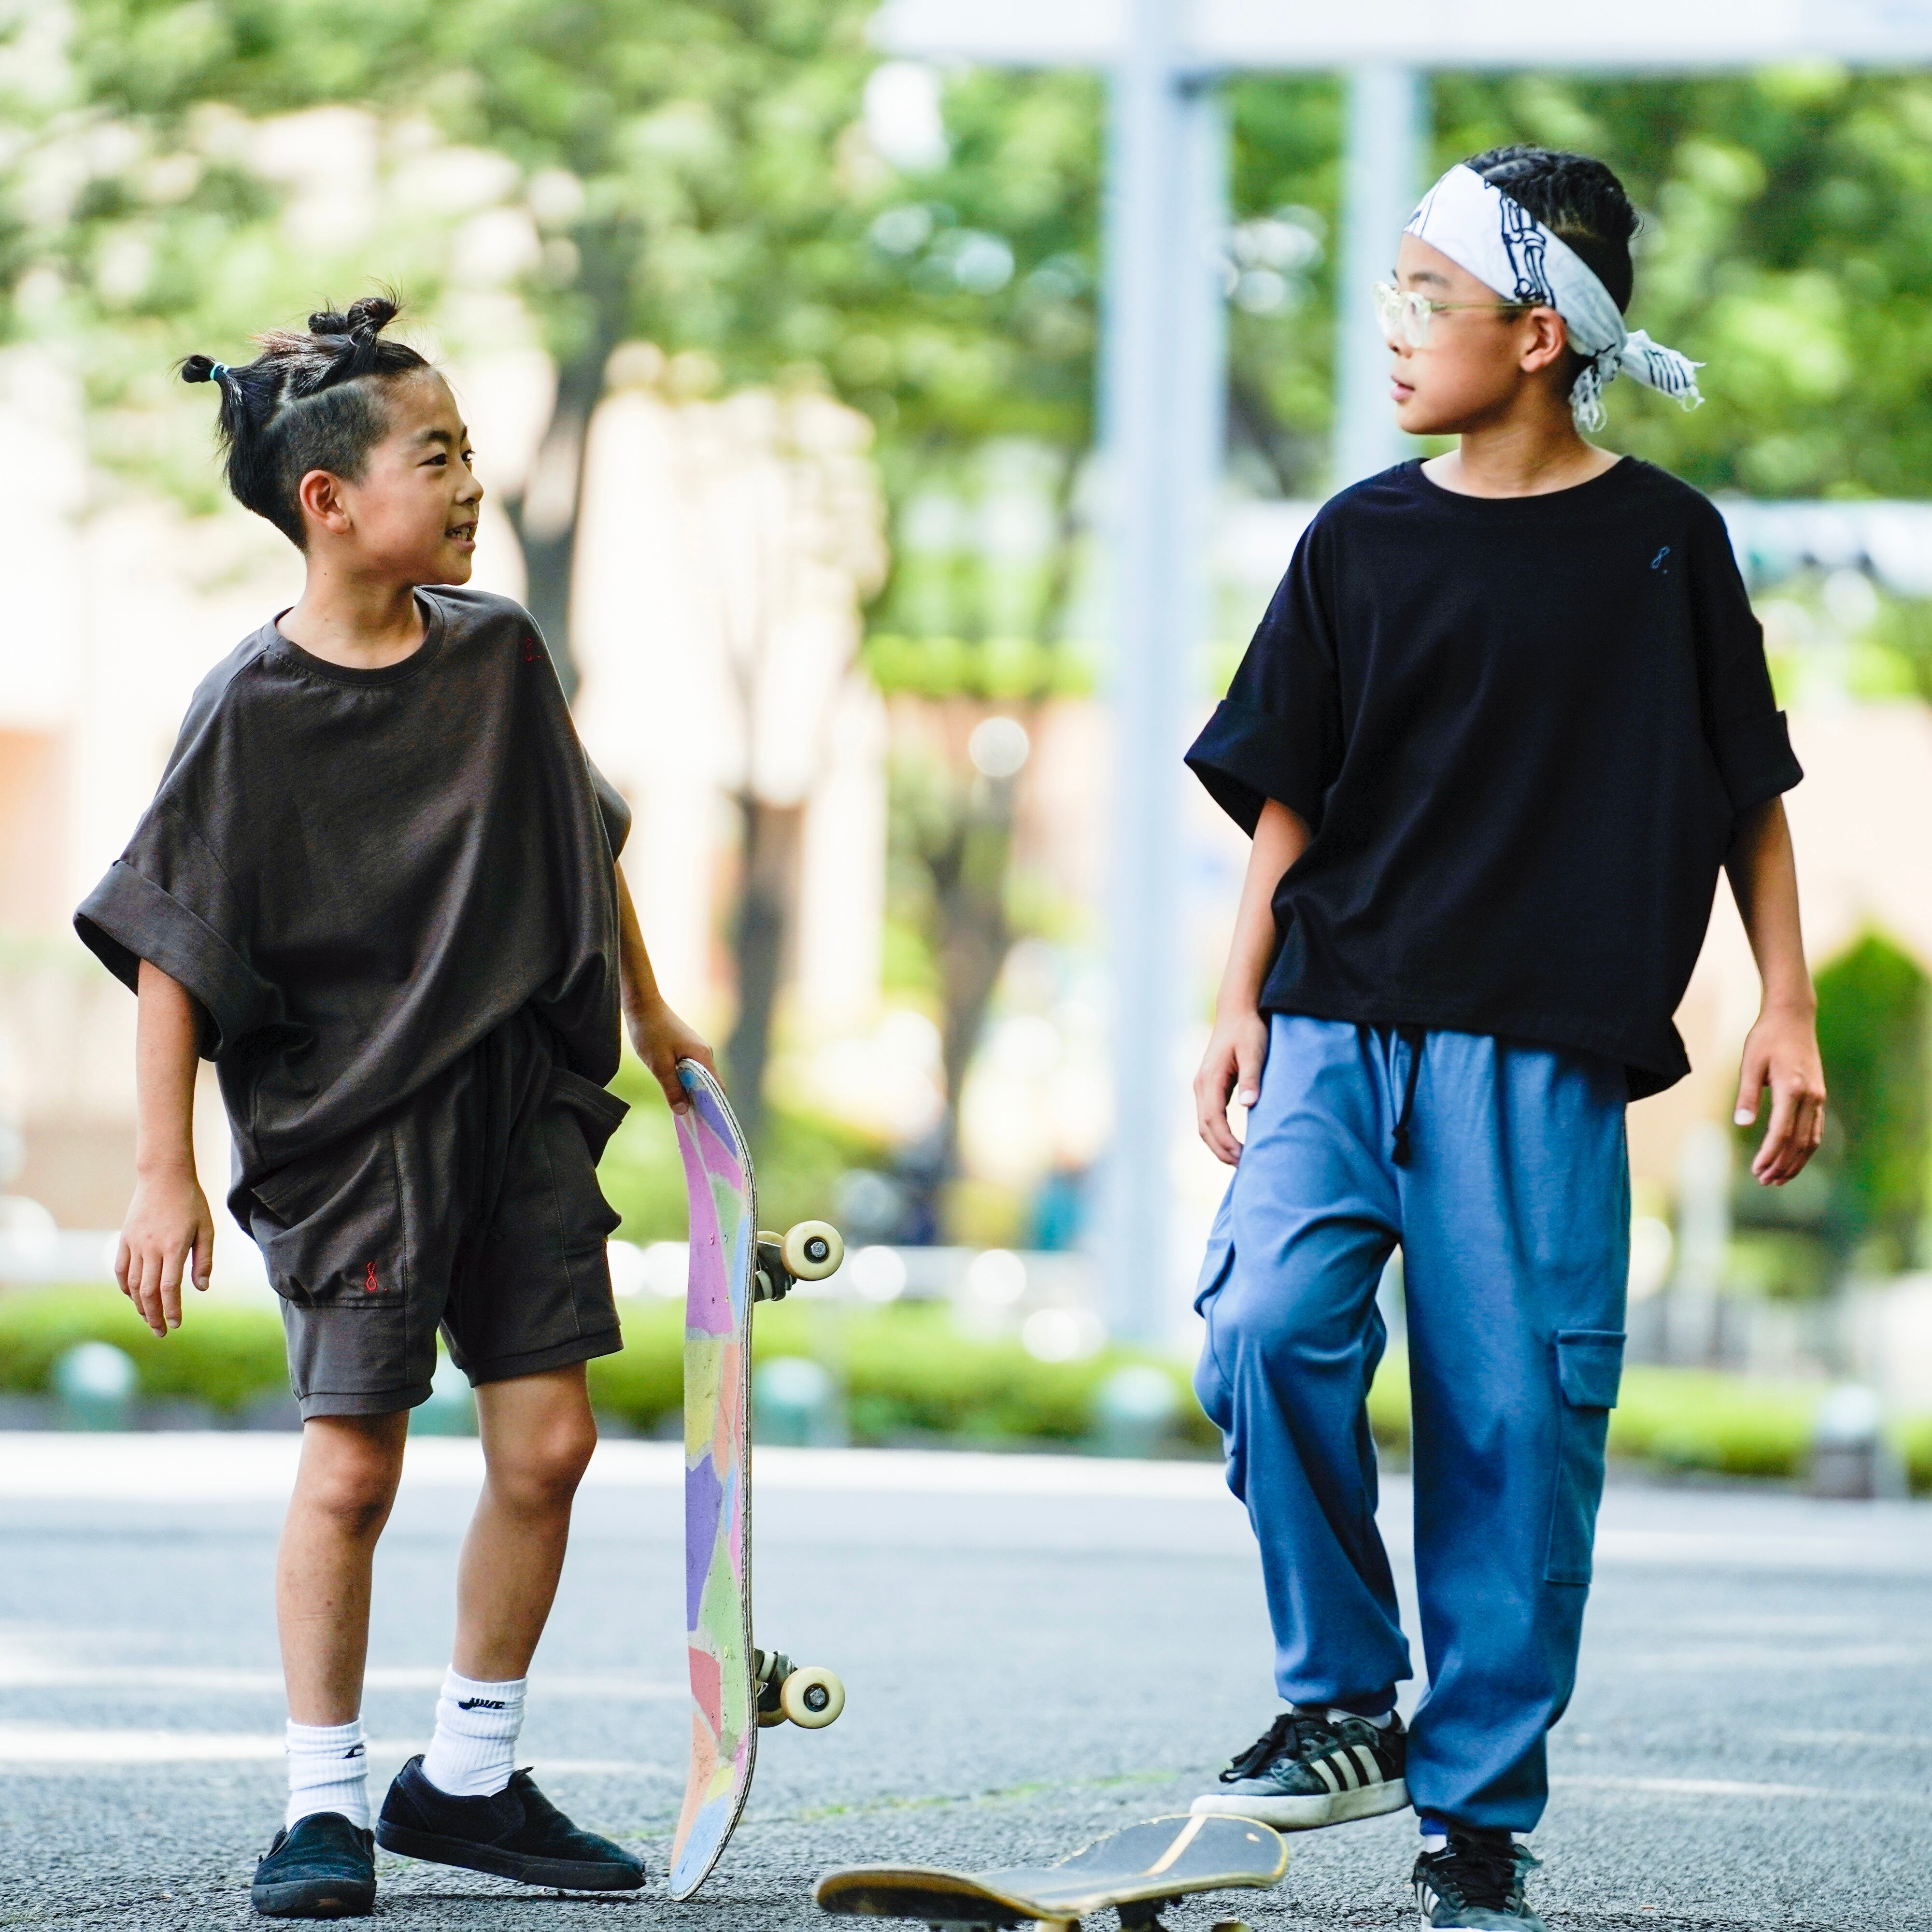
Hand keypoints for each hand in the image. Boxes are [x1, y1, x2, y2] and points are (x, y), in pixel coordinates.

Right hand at [115, 1166, 213, 1335]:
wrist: (164, 1177)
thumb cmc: (191, 1202)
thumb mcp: (207, 1229)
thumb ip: (204, 1260)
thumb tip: (202, 1289)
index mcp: (174, 1247)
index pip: (170, 1288)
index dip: (172, 1309)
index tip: (176, 1324)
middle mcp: (151, 1248)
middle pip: (148, 1292)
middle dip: (154, 1316)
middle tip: (160, 1332)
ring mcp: (134, 1243)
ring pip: (133, 1284)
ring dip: (140, 1305)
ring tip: (148, 1318)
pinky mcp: (125, 1238)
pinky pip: (121, 1269)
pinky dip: (125, 1286)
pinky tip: (133, 1296)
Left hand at [626, 997, 715, 1114]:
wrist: (642, 1005)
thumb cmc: (650, 1032)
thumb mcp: (658, 1064)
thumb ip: (672, 1088)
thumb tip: (683, 1112)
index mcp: (703, 1057)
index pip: (717, 1088)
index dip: (713, 1106)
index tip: (705, 1124)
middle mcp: (704, 1053)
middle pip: (709, 1084)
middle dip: (701, 1102)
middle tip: (691, 1122)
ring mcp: (695, 1050)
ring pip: (698, 1077)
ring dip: (691, 1092)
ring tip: (681, 1110)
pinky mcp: (686, 1048)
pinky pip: (690, 1070)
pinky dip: (684, 1082)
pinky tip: (673, 1091)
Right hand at [1194, 1007, 1269, 1165]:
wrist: (1236, 1011)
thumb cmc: (1248, 1030)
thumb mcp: (1254, 1052)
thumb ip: (1251, 1078)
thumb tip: (1249, 1105)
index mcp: (1209, 1080)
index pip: (1213, 1121)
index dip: (1227, 1143)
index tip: (1244, 1158)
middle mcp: (1200, 1086)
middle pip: (1205, 1128)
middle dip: (1222, 1150)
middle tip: (1244, 1167)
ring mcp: (1202, 1087)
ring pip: (1204, 1125)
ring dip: (1219, 1145)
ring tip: (1239, 1161)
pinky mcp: (1209, 1087)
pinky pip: (1208, 1117)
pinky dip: (1218, 1134)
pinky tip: (1233, 1142)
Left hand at [1734, 1004, 1825, 1185]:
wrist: (1793, 1018)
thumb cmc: (1766, 1039)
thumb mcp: (1750, 1064)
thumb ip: (1747, 1095)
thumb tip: (1742, 1124)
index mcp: (1792, 1089)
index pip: (1782, 1132)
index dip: (1769, 1154)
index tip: (1756, 1170)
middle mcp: (1811, 1096)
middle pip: (1799, 1142)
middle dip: (1782, 1165)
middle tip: (1764, 1181)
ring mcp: (1818, 1097)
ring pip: (1812, 1139)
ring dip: (1795, 1161)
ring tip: (1777, 1179)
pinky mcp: (1819, 1096)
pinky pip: (1814, 1129)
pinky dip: (1805, 1148)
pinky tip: (1792, 1159)